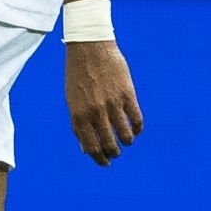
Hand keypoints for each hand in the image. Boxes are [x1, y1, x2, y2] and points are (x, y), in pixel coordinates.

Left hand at [65, 41, 142, 163]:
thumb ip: (78, 124)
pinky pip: (137, 119)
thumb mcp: (72, 100)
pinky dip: (137, 128)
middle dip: (113, 153)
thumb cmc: (78, 75)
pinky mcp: (128, 94)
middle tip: (116, 154)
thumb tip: (84, 148)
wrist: (90, 47)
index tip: (105, 163)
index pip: (91, 146)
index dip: (99, 158)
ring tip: (126, 141)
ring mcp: (112, 104)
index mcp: (79, 115)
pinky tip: (136, 129)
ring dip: (126, 142)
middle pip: (109, 144)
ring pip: (125, 135)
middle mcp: (95, 112)